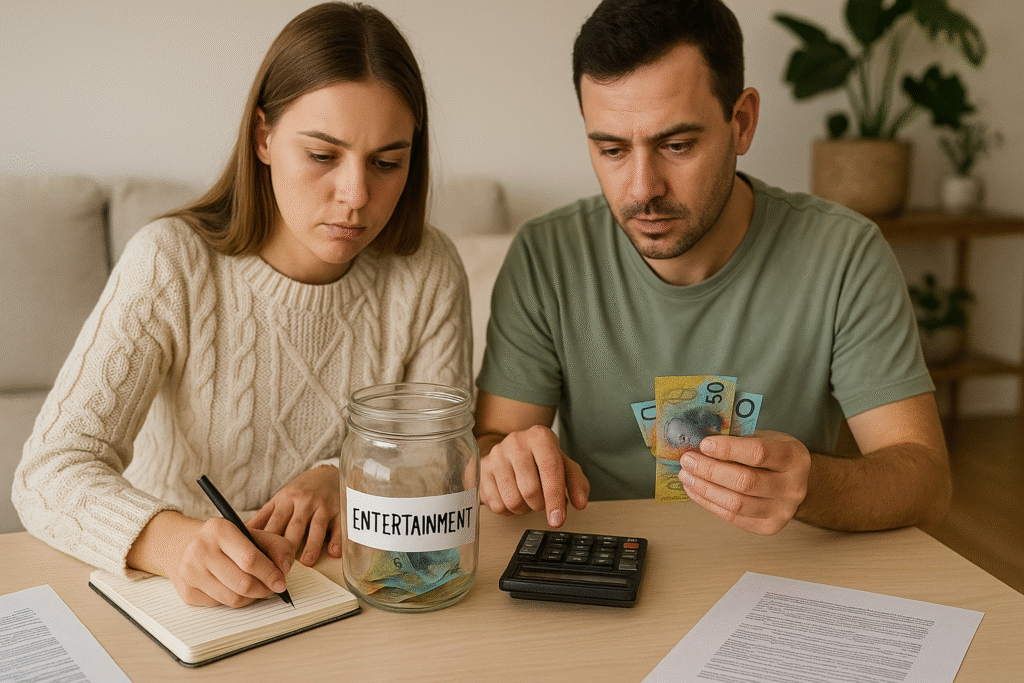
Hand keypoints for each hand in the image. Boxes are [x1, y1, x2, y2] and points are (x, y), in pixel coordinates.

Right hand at [171, 517, 294, 606]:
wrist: (183, 544)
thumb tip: (285, 568)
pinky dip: (233, 601)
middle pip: (242, 583)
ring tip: (256, 589)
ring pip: (232, 599)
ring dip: (251, 598)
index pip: (250, 559)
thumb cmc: (224, 540)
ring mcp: (190, 572)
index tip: (281, 582)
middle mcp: (201, 549)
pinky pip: (219, 605)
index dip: (270, 574)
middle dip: (264, 590)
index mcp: (220, 530)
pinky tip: (235, 589)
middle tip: (272, 588)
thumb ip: (275, 545)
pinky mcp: (186, 591)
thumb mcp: (250, 533)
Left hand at [248, 465, 341, 565]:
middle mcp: (304, 502)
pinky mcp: (340, 509)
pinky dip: (337, 539)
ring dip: (311, 545)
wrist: (326, 473)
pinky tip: (334, 552)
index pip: (274, 523)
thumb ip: (264, 517)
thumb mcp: (279, 499)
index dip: (267, 543)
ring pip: (317, 527)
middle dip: (288, 547)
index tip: (262, 561)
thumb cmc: (300, 491)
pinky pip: (340, 525)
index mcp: (285, 500)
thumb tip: (242, 535)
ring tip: (306, 562)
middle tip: (282, 568)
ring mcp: (323, 506)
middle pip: (295, 526)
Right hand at [479, 425, 589, 526]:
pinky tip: (511, 496)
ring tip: (526, 497)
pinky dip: (509, 510)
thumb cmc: (540, 460)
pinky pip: (497, 506)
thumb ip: (576, 483)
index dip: (555, 498)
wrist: (509, 451)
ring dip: (524, 508)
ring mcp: (496, 456)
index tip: (557, 519)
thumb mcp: (563, 466)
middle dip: (540, 505)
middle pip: (531, 490)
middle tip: (541, 500)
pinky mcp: (482, 470)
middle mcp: (516, 442)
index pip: (550, 469)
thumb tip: (580, 503)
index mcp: (540, 437)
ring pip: (513, 501)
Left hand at [678, 430, 809, 534]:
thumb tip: (698, 443)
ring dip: (705, 489)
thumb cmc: (773, 455)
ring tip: (686, 476)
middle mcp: (794, 487)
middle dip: (710, 471)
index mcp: (795, 458)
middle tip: (687, 460)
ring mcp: (783, 511)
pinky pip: (732, 517)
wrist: (793, 482)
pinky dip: (708, 503)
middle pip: (745, 482)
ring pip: (736, 503)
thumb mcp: (763, 438)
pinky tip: (694, 490)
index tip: (704, 444)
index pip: (758, 453)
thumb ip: (737, 440)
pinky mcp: (768, 527)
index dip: (728, 449)